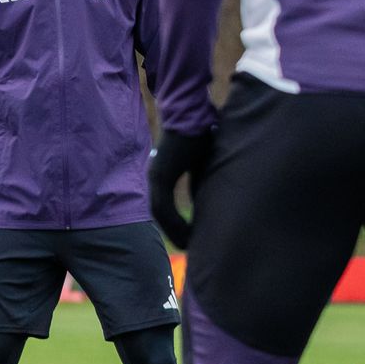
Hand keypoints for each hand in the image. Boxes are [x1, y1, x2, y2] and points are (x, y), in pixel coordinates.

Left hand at [149, 128, 215, 249]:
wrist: (190, 114)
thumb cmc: (200, 135)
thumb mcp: (203, 164)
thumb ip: (201, 182)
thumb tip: (208, 200)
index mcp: (164, 175)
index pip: (165, 208)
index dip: (175, 225)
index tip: (189, 238)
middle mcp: (156, 178)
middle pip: (161, 216)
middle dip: (174, 233)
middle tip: (189, 249)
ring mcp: (156, 177)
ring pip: (161, 215)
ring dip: (175, 232)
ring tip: (190, 246)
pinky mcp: (161, 176)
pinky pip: (164, 206)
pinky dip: (174, 222)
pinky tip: (186, 234)